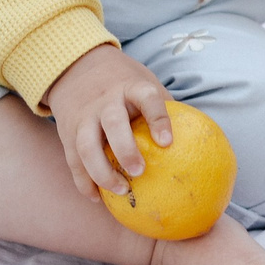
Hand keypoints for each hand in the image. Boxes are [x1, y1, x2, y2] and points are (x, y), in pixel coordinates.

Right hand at [41, 44, 171, 199]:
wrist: (76, 67)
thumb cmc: (123, 81)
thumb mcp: (143, 81)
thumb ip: (163, 105)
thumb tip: (197, 137)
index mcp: (129, 86)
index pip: (146, 97)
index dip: (158, 118)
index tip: (167, 142)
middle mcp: (105, 100)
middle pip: (113, 122)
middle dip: (125, 149)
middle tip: (139, 172)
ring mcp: (83, 116)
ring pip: (86, 145)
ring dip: (101, 171)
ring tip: (120, 190)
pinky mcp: (67, 132)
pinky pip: (73, 160)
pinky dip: (84, 181)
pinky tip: (98, 197)